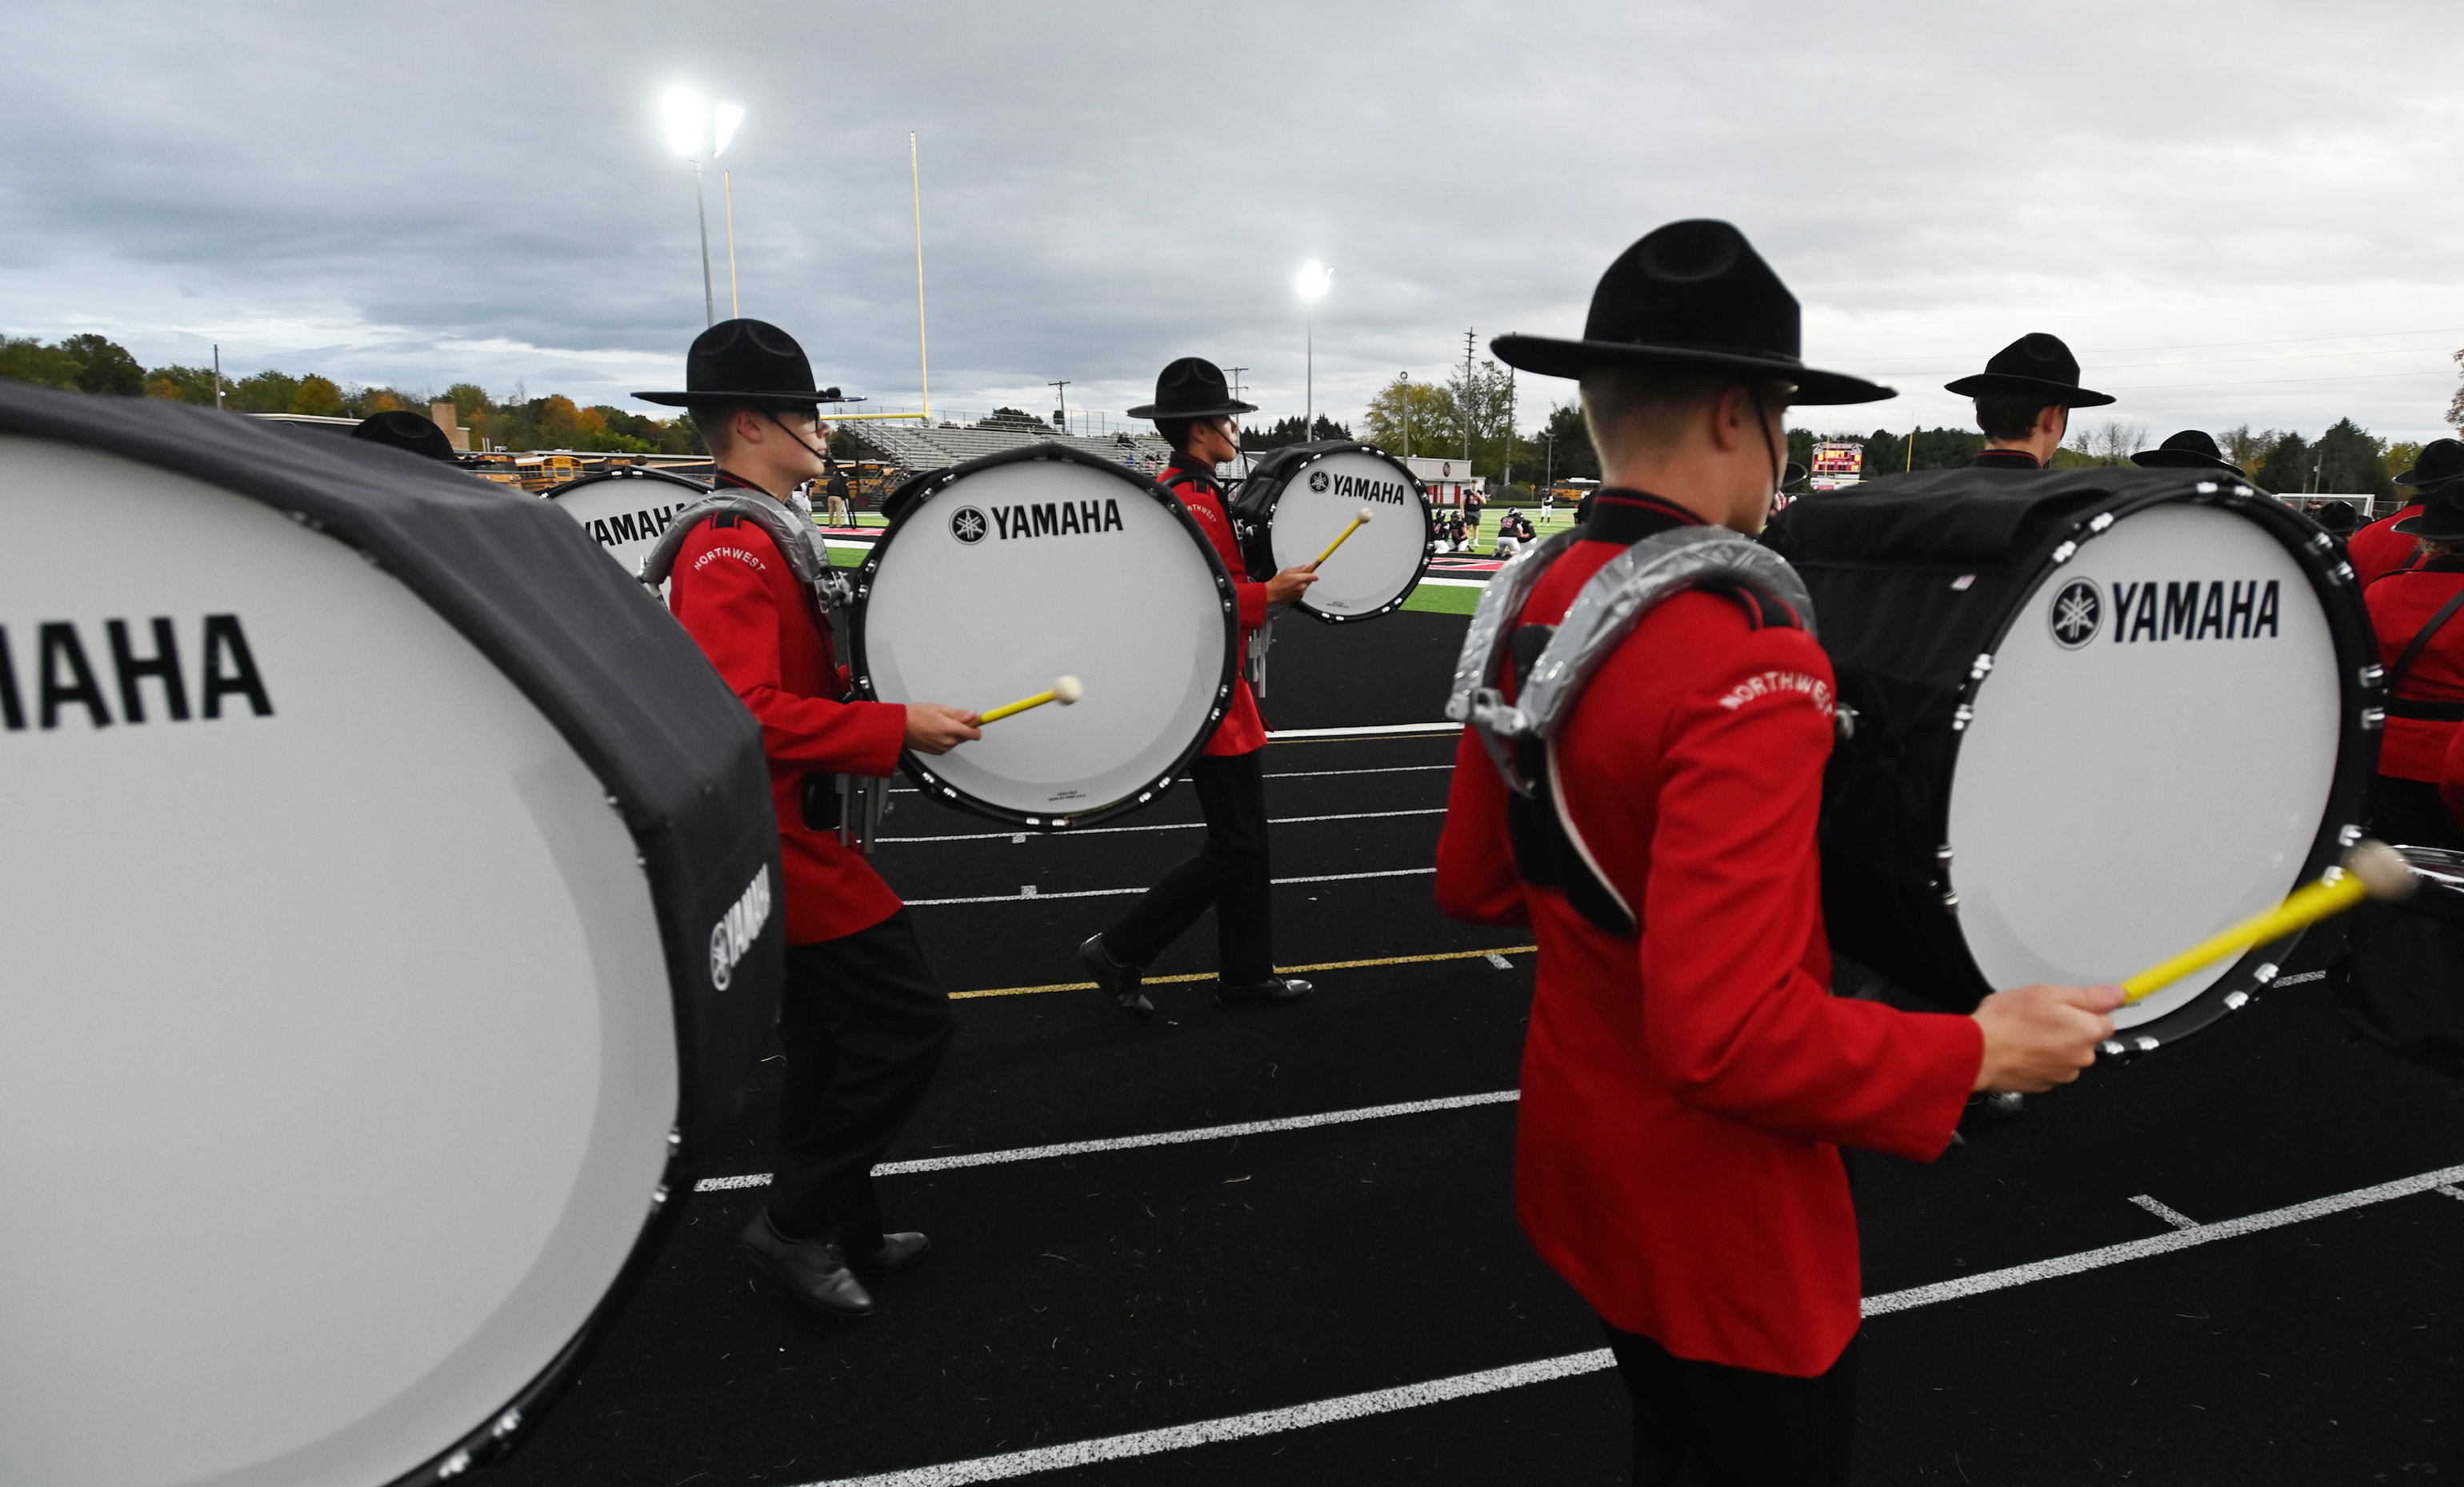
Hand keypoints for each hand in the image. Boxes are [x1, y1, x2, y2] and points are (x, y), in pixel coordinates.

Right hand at [904, 703, 981, 754]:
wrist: (899, 727)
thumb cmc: (915, 715)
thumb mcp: (939, 708)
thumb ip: (958, 714)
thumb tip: (973, 715)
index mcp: (949, 729)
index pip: (974, 734)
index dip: (976, 726)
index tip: (975, 721)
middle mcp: (947, 741)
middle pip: (966, 737)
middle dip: (962, 728)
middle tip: (950, 718)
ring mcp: (942, 748)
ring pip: (956, 741)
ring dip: (953, 734)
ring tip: (938, 724)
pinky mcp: (937, 752)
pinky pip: (948, 745)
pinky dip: (945, 739)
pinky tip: (934, 731)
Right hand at [1264, 565, 1321, 604]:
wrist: (1272, 593)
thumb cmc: (1277, 582)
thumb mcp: (1288, 571)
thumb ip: (1300, 568)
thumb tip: (1308, 566)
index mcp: (1300, 579)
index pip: (1315, 576)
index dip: (1313, 572)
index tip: (1311, 570)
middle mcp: (1302, 587)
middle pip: (1310, 580)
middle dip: (1305, 577)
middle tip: (1296, 576)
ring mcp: (1301, 593)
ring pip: (1305, 586)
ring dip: (1301, 584)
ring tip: (1291, 583)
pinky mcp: (1299, 598)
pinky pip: (1302, 591)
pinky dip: (1298, 589)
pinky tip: (1291, 588)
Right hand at [1971, 982, 2124, 1092]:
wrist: (1978, 1053)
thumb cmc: (2007, 1022)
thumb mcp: (2047, 993)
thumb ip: (2089, 995)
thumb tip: (2118, 994)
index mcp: (2087, 1031)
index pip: (2106, 1019)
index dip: (2085, 1009)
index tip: (2068, 1006)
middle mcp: (2082, 1057)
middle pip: (2085, 1037)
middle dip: (2068, 1026)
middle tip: (2041, 1015)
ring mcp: (2063, 1073)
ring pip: (2067, 1053)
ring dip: (2053, 1043)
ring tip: (2026, 1031)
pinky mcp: (2045, 1084)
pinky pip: (2050, 1067)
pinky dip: (2040, 1058)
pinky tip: (2021, 1046)